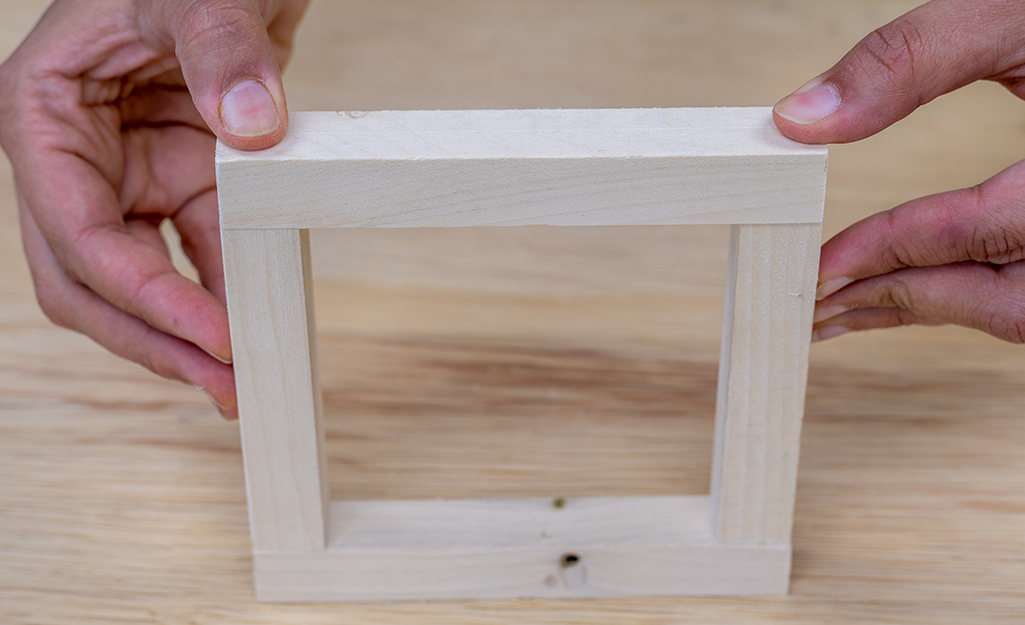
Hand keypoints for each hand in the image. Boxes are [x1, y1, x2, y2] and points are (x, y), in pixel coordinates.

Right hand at [0, 0, 308, 416]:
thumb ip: (221, 47)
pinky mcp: (184, 181)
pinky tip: (260, 323)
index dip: (140, 296)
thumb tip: (250, 127)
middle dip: (154, 339)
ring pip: (143, 280)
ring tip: (244, 381)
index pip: (76, 233)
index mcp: (44, 116)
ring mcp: (131, 176)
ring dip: (190, 332)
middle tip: (223, 388)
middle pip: (92, 281)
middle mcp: (77, 158)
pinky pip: (199, 253)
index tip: (211, 336)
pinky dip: (225, 291)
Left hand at [773, 0, 1024, 343]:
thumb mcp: (1015, 10)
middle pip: (1005, 300)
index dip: (890, 252)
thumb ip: (912, 59)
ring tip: (844, 311)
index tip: (820, 268)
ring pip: (1020, 310)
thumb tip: (800, 118)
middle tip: (815, 307)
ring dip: (930, 308)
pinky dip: (967, 294)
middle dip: (903, 299)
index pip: (978, 233)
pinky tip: (912, 288)